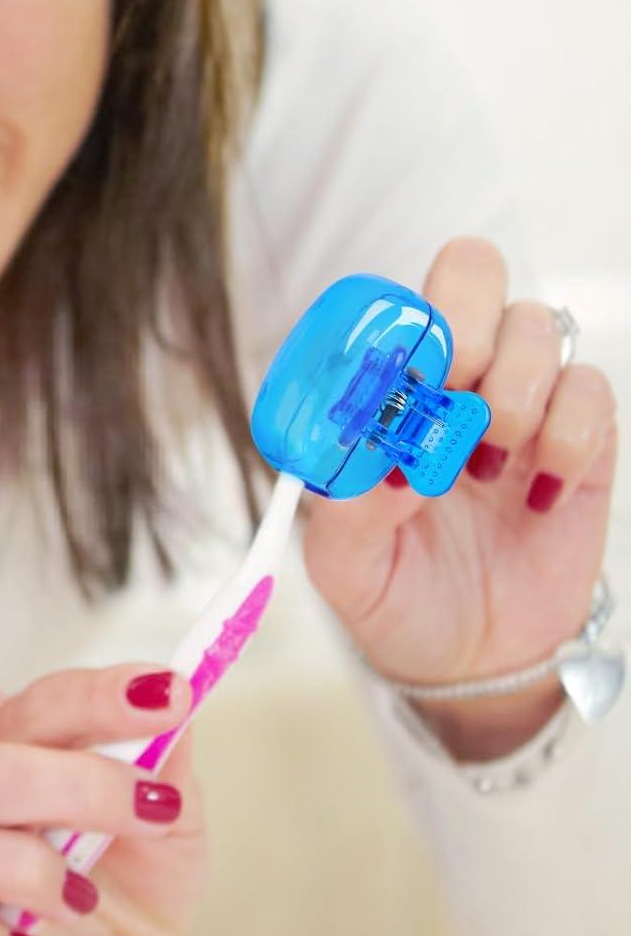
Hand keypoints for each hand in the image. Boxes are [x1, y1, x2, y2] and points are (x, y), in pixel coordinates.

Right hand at [0, 664, 204, 935]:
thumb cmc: (140, 877)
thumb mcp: (173, 812)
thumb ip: (166, 751)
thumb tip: (167, 687)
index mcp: (13, 753)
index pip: (36, 706)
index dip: (96, 700)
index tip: (167, 698)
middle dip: (79, 787)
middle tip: (155, 811)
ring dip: (30, 870)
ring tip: (85, 897)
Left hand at [304, 238, 617, 751]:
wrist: (467, 662)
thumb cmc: (394, 595)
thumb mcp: (343, 566)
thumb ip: (345, 509)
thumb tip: (379, 456)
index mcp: (381, 395)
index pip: (391, 305)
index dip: (398, 323)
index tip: (396, 383)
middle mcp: (451, 381)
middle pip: (470, 272)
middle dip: (463, 324)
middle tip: (450, 396)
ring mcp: (519, 404)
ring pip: (537, 325)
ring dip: (512, 391)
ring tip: (486, 469)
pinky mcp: (582, 441)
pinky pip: (592, 391)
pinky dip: (568, 435)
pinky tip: (536, 494)